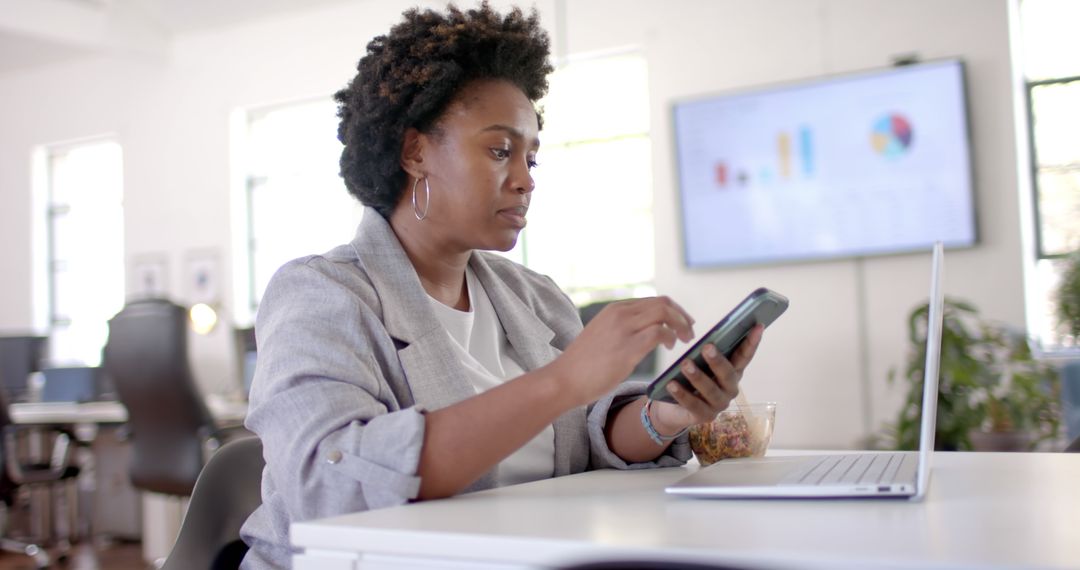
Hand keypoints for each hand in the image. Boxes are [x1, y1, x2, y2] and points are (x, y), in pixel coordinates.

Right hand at [548, 297, 694, 406]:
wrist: (564, 379)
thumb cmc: (582, 365)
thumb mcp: (603, 336)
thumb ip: (622, 331)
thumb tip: (643, 336)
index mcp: (615, 310)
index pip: (653, 301)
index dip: (673, 311)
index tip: (682, 324)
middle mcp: (620, 313)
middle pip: (663, 303)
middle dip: (682, 316)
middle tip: (690, 332)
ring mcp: (624, 328)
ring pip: (664, 313)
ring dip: (681, 325)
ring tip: (685, 340)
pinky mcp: (627, 347)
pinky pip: (660, 332)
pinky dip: (671, 337)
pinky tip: (670, 347)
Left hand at [650, 324, 764, 432]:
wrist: (672, 408)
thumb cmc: (690, 380)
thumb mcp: (699, 364)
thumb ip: (706, 353)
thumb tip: (708, 338)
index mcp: (732, 372)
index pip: (744, 356)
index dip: (751, 342)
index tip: (757, 326)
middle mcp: (729, 389)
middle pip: (728, 374)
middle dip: (717, 360)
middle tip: (706, 347)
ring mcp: (718, 404)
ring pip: (710, 390)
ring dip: (698, 376)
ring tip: (685, 364)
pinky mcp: (704, 416)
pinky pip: (693, 405)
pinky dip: (682, 394)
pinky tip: (672, 384)